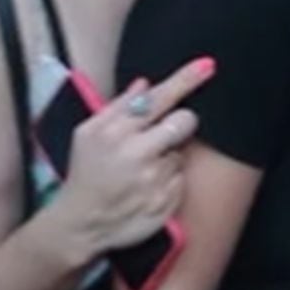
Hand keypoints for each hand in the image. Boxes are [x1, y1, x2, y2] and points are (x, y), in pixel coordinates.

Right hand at [52, 58, 212, 260]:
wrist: (81, 224)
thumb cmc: (85, 173)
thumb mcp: (87, 134)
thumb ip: (118, 107)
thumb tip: (145, 84)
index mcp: (116, 133)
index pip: (159, 99)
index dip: (185, 80)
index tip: (208, 65)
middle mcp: (138, 155)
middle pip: (184, 122)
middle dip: (177, 124)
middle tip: (158, 138)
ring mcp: (155, 181)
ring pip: (181, 153)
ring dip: (166, 158)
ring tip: (140, 172)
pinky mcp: (167, 202)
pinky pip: (181, 179)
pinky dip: (168, 182)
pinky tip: (146, 189)